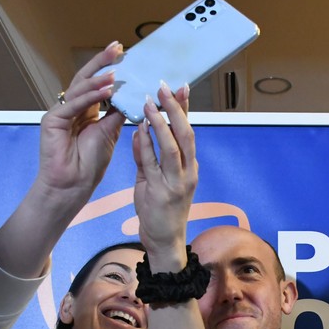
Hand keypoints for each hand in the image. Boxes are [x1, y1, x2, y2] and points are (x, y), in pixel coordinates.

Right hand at [35, 41, 126, 206]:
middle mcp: (71, 107)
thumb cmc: (89, 165)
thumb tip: (131, 95)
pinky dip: (90, 97)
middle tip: (118, 49)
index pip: (98, 84)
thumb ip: (116, 113)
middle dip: (102, 63)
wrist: (72, 186)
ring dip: (99, 80)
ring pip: (80, 89)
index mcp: (85, 110)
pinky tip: (105, 91)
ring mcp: (60, 112)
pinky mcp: (52, 120)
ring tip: (115, 72)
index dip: (110, 69)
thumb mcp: (109, 133)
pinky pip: (73, 104)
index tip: (125, 55)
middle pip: (87, 79)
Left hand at [132, 82, 197, 269]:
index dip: (185, 109)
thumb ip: (148, 156)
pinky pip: (152, 163)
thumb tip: (141, 131)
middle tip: (164, 87)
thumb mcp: (154, 179)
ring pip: (172, 146)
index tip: (180, 86)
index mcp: (189, 167)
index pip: (188, 132)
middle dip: (175, 109)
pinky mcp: (161, 192)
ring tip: (149, 102)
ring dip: (160, 122)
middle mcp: (188, 173)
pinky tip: (138, 128)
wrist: (164, 242)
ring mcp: (176, 183)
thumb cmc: (160, 211)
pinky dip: (146, 144)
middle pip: (185, 134)